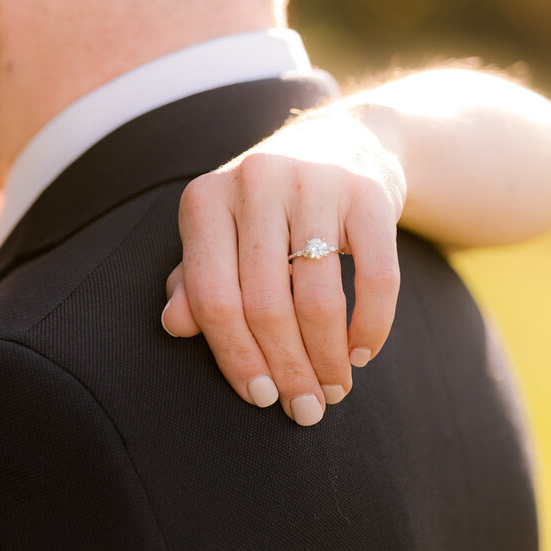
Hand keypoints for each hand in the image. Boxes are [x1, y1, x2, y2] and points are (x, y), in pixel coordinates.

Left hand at [162, 105, 406, 425]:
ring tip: (334, 389)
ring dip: (328, 359)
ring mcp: (314, 183)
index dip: (234, 356)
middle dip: (287, 369)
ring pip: (317, 299)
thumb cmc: (265, 210)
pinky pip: (375, 277)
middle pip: (265, 305)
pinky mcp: (368, 193)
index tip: (257, 397)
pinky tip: (361, 352)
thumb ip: (195, 281)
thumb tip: (175, 326)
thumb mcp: (221, 235)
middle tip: (305, 409)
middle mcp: (254, 183)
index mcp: (205, 200)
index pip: (212, 298)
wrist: (344, 141)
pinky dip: (371, 326)